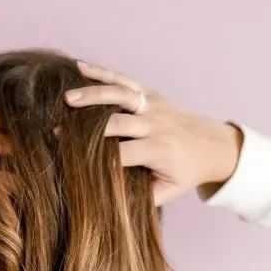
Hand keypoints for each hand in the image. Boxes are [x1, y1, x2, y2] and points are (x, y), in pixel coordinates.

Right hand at [64, 60, 242, 205]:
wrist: (213, 144)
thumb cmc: (185, 172)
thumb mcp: (168, 192)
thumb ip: (141, 197)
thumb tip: (108, 203)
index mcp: (159, 150)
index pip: (121, 154)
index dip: (94, 157)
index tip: (69, 160)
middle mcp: (156, 124)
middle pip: (117, 121)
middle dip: (87, 127)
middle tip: (57, 130)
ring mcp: (153, 104)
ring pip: (120, 94)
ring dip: (93, 94)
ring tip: (67, 97)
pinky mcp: (150, 93)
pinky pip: (124, 80)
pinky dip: (102, 71)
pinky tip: (79, 66)